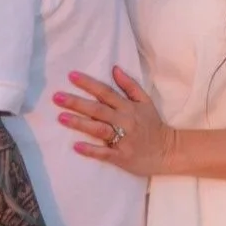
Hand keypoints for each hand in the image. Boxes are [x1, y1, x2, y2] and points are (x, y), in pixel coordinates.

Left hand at [56, 67, 176, 175]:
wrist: (169, 151)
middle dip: (77, 103)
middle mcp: (125, 121)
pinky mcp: (122, 156)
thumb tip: (114, 69)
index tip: (71, 76)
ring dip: (80, 123)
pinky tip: (76, 146)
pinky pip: (105, 153)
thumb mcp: (146, 102)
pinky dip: (91, 150)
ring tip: (61, 117)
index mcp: (128, 107)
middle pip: (98, 109)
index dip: (89, 84)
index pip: (106, 92)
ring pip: (99, 129)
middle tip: (56, 97)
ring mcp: (123, 139)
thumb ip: (130, 86)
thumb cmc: (153, 125)